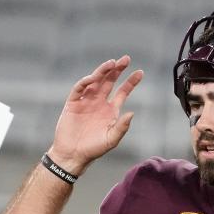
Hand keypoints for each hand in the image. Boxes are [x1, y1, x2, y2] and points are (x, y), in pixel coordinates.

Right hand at [47, 55, 143, 174]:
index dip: (131, 82)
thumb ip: (122, 127)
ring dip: (102, 71)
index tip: (140, 72)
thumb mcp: (111, 139)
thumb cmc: (93, 149)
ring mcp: (86, 101)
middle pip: (110, 82)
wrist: (72, 154)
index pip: (122, 92)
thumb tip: (132, 113)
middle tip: (125, 59)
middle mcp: (99, 102)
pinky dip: (85, 82)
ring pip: (95, 81)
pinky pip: (79, 89)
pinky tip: (93, 78)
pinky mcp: (73, 103)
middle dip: (117, 70)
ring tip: (111, 63)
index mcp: (110, 110)